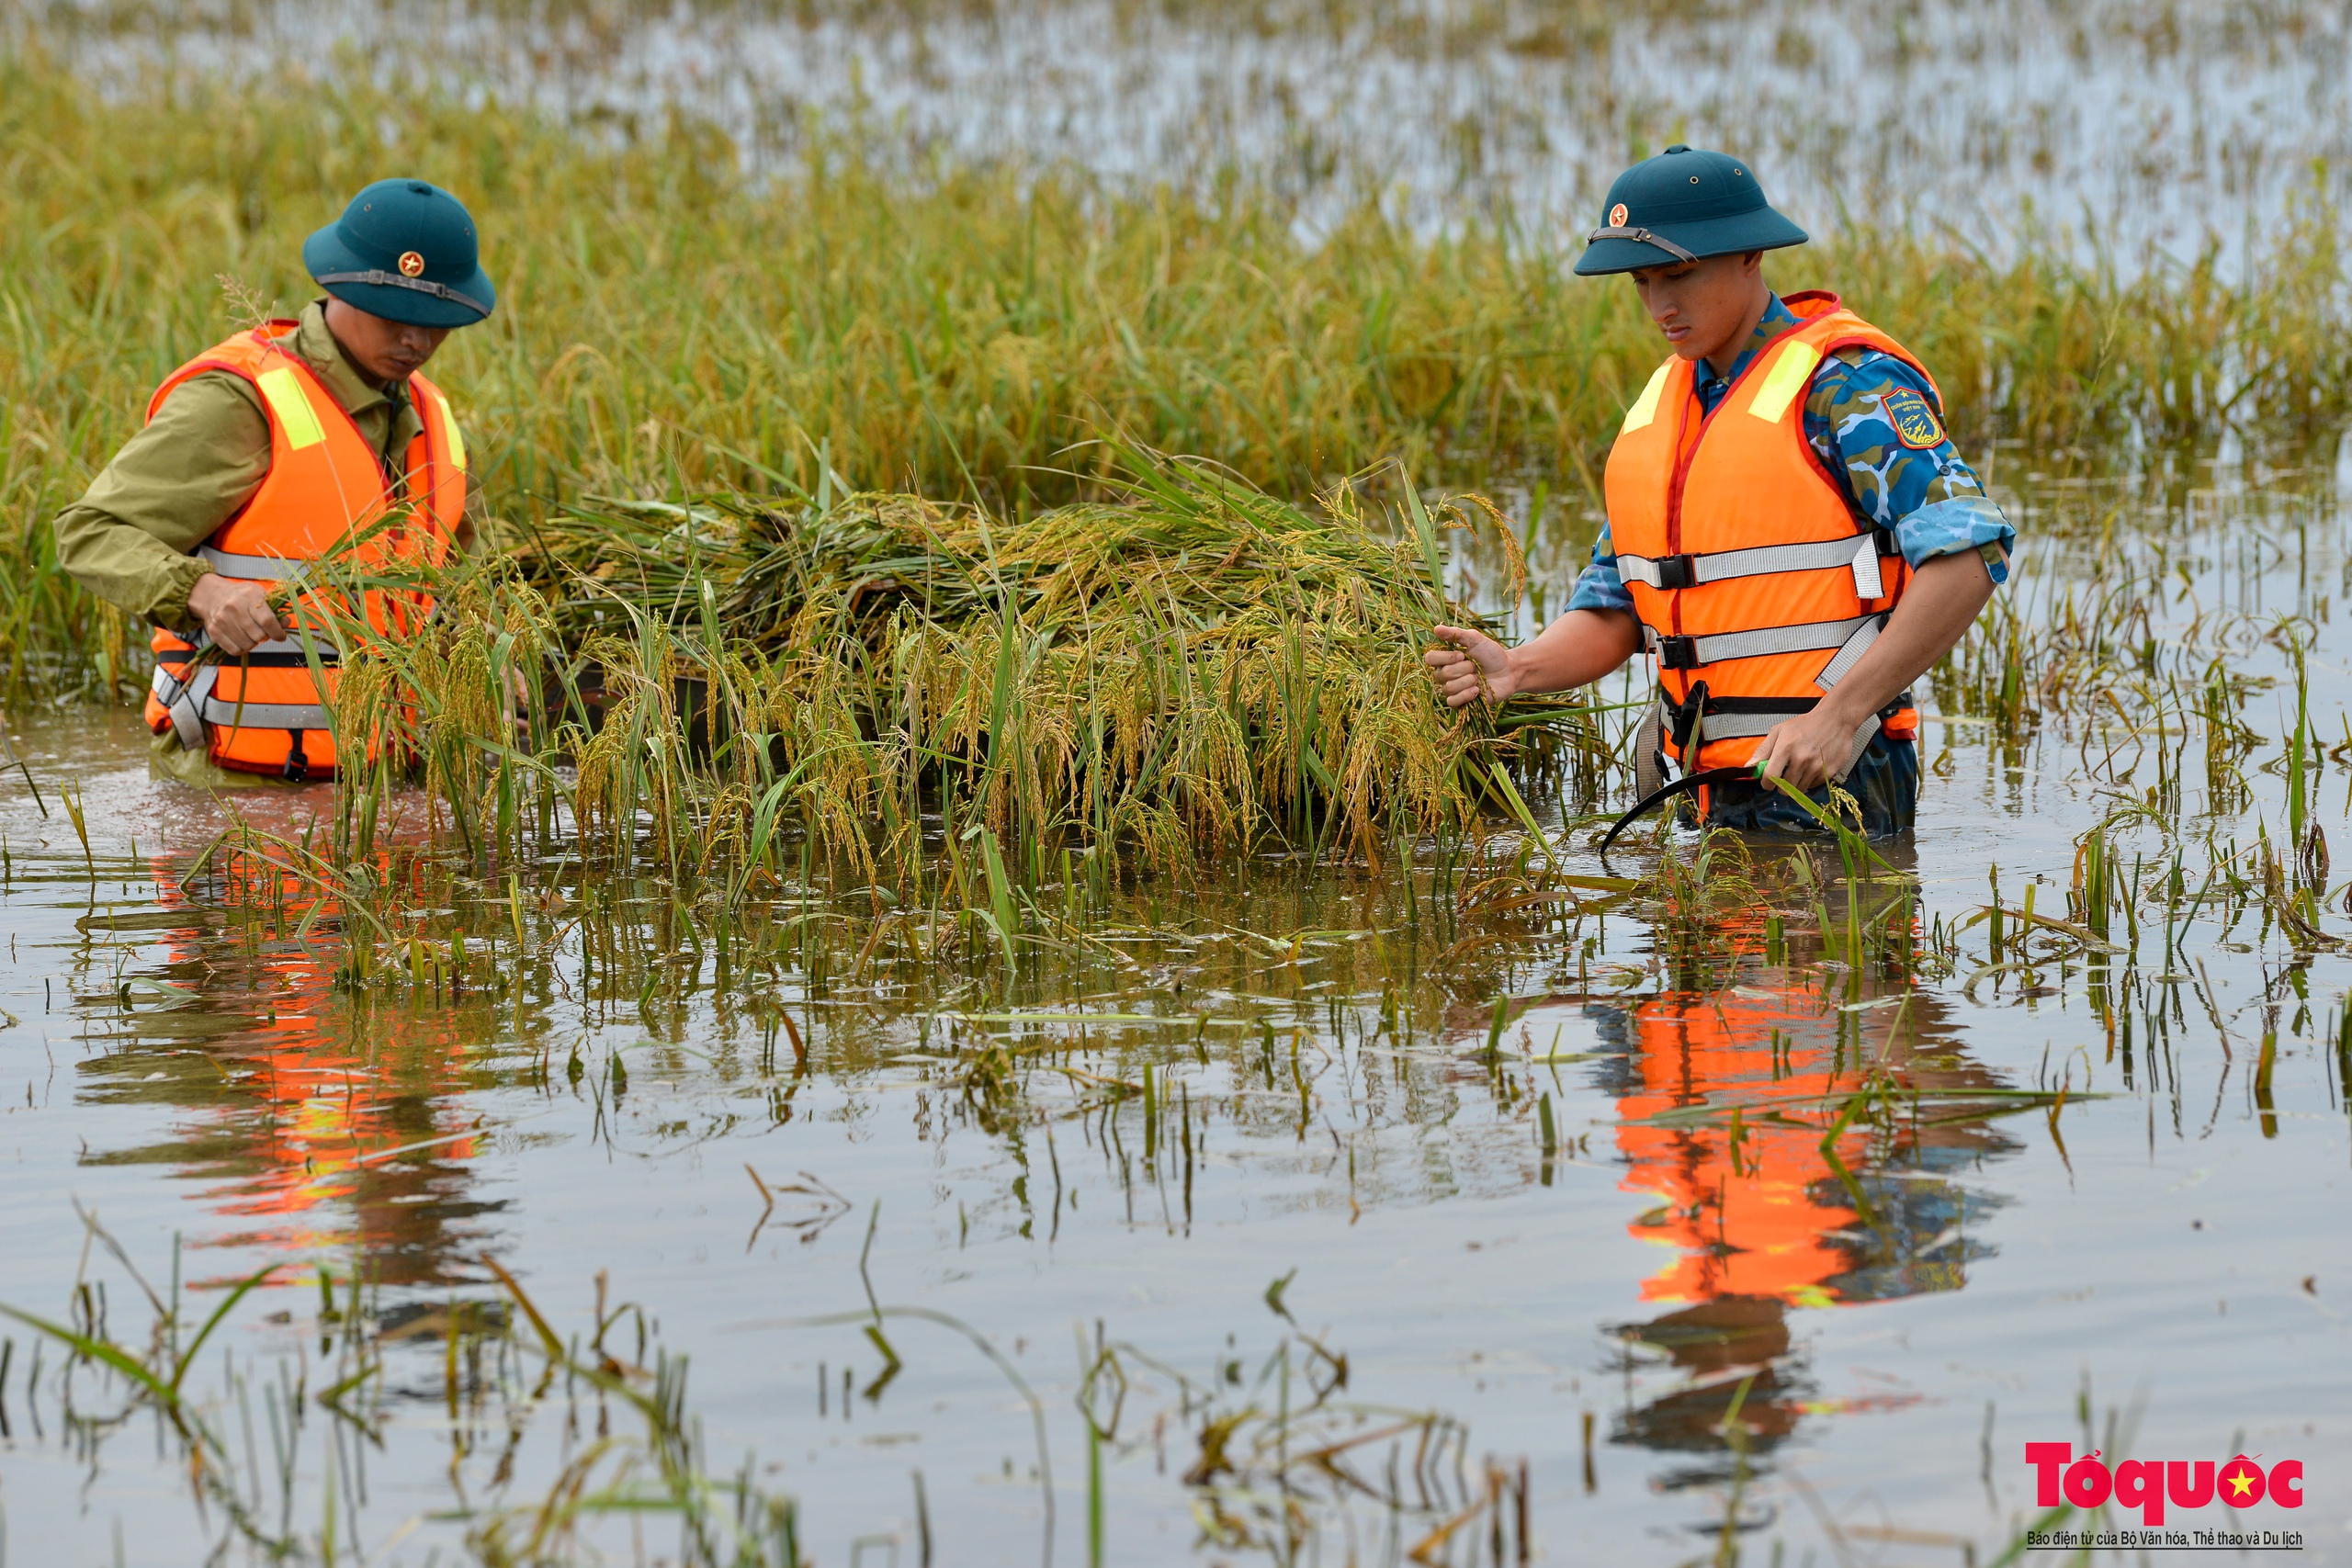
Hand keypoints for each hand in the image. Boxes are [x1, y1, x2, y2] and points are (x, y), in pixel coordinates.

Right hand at [186, 573, 285, 655]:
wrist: (214, 596)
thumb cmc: (243, 597)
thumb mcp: (261, 596)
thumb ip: (275, 611)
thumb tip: (286, 624)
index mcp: (249, 596)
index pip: (267, 621)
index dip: (277, 632)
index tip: (280, 636)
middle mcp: (233, 607)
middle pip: (258, 635)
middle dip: (265, 637)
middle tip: (262, 632)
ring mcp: (221, 620)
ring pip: (248, 645)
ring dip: (253, 643)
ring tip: (251, 634)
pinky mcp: (213, 632)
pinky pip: (235, 651)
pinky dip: (242, 648)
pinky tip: (242, 639)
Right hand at [1423, 624, 1517, 707]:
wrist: (1508, 671)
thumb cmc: (1491, 653)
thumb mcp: (1475, 639)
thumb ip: (1455, 634)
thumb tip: (1436, 628)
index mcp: (1445, 659)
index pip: (1430, 658)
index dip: (1444, 658)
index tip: (1462, 654)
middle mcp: (1445, 675)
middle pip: (1440, 674)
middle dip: (1462, 669)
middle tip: (1475, 666)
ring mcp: (1452, 690)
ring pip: (1448, 688)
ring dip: (1467, 681)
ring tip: (1478, 678)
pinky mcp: (1460, 703)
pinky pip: (1452, 702)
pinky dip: (1466, 695)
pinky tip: (1477, 690)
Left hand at [1751, 703, 1866, 792]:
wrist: (1836, 719)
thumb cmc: (1805, 725)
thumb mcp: (1780, 731)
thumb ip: (1763, 750)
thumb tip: (1749, 767)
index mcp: (1786, 748)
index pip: (1770, 777)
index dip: (1766, 784)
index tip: (1767, 782)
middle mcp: (1802, 759)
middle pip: (1785, 789)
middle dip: (1780, 786)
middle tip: (1783, 777)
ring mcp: (1817, 767)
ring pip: (1799, 790)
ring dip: (1795, 785)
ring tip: (1798, 771)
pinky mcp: (1830, 772)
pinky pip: (1813, 786)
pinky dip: (1809, 781)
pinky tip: (1811, 768)